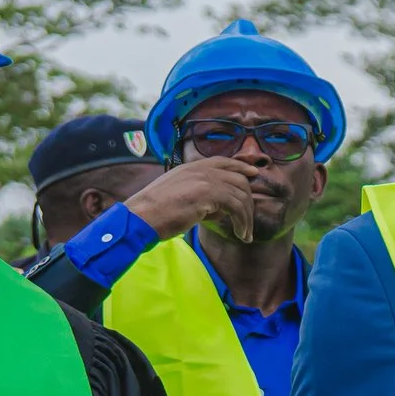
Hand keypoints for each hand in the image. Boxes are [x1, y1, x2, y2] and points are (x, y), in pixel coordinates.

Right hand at [119, 157, 259, 243]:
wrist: (140, 216)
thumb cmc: (154, 212)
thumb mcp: (178, 194)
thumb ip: (199, 194)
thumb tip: (220, 207)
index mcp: (190, 167)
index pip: (222, 161)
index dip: (240, 167)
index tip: (253, 174)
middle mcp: (199, 170)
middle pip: (238, 180)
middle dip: (248, 201)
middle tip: (248, 221)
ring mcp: (204, 179)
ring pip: (241, 195)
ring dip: (247, 217)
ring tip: (245, 234)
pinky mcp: (208, 193)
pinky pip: (237, 207)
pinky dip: (243, 222)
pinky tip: (241, 234)